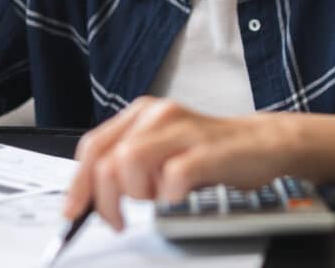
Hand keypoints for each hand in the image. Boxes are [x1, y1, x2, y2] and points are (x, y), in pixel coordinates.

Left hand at [62, 96, 288, 230]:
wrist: (261, 142)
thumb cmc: (208, 150)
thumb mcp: (159, 150)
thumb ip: (126, 163)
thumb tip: (90, 194)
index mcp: (141, 113)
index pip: (92, 147)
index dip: (79, 184)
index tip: (73, 212)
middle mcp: (157, 115)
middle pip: (106, 160)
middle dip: (104, 201)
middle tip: (116, 220)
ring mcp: (182, 130)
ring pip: (130, 163)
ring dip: (139, 193)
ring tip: (157, 197)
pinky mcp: (206, 150)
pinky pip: (172, 177)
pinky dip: (170, 195)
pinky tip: (180, 194)